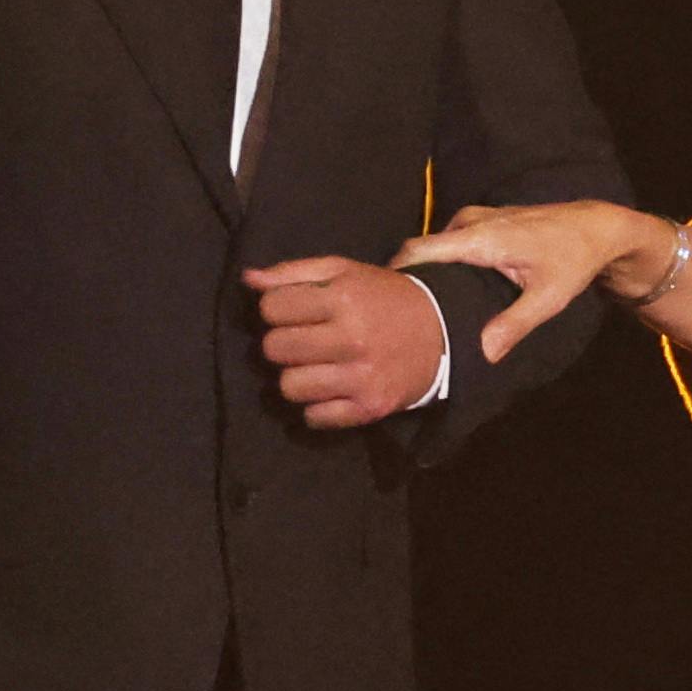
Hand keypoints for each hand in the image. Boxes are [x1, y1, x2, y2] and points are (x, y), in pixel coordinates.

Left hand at [245, 255, 448, 426]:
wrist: (443, 333)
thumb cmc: (383, 299)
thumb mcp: (344, 272)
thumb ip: (294, 273)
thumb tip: (249, 280)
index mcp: (344, 298)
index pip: (272, 308)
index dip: (276, 309)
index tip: (292, 312)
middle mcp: (352, 338)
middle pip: (274, 348)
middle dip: (281, 344)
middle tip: (301, 341)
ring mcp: (361, 377)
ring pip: (289, 387)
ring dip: (294, 378)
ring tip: (313, 368)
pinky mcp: (370, 408)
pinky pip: (315, 418)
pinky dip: (315, 408)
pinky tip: (329, 391)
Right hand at [391, 197, 680, 363]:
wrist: (596, 227)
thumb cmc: (573, 260)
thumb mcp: (547, 298)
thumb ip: (514, 325)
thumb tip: (484, 353)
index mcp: (479, 238)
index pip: (418, 250)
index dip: (394, 271)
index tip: (379, 300)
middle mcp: (471, 221)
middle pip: (421, 248)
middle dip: (406, 275)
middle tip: (397, 312)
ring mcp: (476, 217)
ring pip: (436, 244)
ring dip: (427, 269)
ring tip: (420, 305)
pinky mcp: (483, 220)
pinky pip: (450, 240)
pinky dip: (442, 260)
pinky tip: (446, 288)